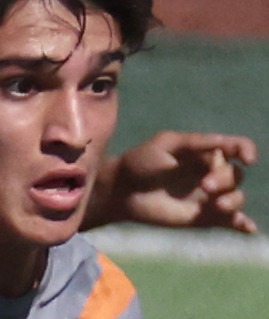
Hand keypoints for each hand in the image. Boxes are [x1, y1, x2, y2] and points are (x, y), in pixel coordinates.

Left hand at [82, 131, 257, 232]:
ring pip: (236, 196)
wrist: (123, 191)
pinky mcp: (202, 216)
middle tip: (204, 186)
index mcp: (202, 152)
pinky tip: (247, 228)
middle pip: (235, 174)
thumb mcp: (165, 145)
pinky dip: (242, 224)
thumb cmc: (141, 162)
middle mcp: (208, 172)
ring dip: (233, 200)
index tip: (246, 158)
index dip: (246, 150)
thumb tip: (225, 142)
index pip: (234, 147)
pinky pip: (228, 221)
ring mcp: (207, 196)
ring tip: (215, 204)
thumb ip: (195, 143)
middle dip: (225, 179)